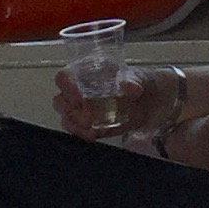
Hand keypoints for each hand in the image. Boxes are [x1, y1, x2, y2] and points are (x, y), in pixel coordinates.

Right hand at [54, 63, 177, 138]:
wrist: (148, 102)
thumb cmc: (137, 81)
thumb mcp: (138, 77)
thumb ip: (134, 81)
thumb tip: (132, 88)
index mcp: (85, 72)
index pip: (65, 77)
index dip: (67, 87)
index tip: (79, 97)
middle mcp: (78, 90)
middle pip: (60, 101)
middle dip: (70, 111)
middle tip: (87, 119)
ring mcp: (81, 109)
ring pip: (66, 117)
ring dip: (75, 125)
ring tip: (91, 129)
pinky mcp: (88, 124)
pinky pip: (78, 130)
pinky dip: (83, 134)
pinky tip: (94, 135)